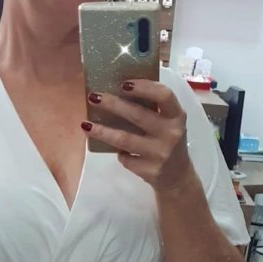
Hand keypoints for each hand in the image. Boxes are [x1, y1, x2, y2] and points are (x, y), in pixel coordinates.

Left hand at [82, 80, 194, 195]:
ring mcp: (160, 154)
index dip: (143, 87)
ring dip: (102, 131)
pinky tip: (116, 151)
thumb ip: (153, 108)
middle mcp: (171, 133)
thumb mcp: (168, 122)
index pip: (163, 95)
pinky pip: (126, 158)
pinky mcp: (149, 171)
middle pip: (138, 115)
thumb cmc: (167, 141)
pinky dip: (119, 153)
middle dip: (112, 104)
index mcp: (177, 115)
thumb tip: (117, 92)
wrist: (177, 177)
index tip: (123, 84)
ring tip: (85, 125)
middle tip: (93, 97)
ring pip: (125, 139)